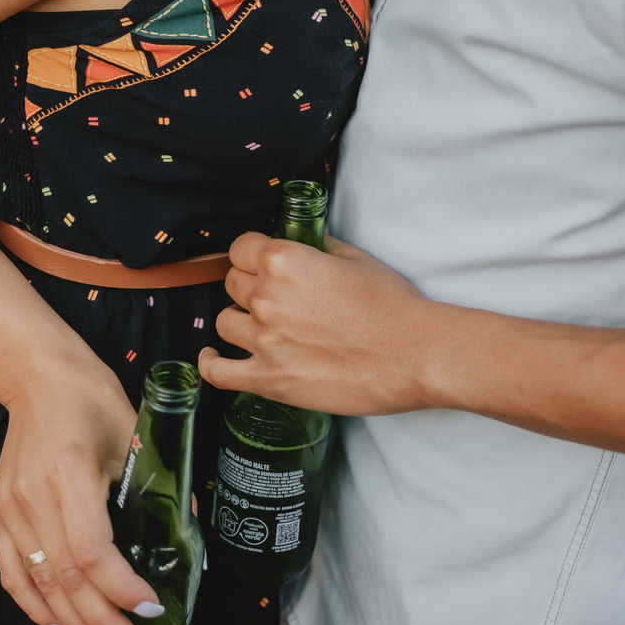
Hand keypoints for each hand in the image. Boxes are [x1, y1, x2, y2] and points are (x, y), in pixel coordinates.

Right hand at [0, 351, 161, 624]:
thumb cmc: (92, 398)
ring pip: (38, 584)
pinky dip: (34, 606)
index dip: (121, 589)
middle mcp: (32, 497)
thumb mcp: (136, 433)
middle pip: (65, 579)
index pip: (92, 552)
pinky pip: (13, 573)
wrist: (38, 375)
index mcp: (69, 474)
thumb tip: (191, 542)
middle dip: (101, 624)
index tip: (150, 607)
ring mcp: (9, 508)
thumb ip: (161, 487)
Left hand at [199, 231, 433, 414]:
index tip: (258, 262)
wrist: (413, 354)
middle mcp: (267, 297)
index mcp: (284, 261)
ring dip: (241, 321)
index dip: (251, 254)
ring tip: (261, 327)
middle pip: (232, 283)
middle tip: (273, 296)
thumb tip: (306, 245)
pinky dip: (211, 365)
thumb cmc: (391, 306)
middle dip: (248, 285)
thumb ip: (319, 249)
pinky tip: (213, 359)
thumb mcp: (356, 259)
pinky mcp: (269, 379)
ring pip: (225, 322)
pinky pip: (219, 373)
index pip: (240, 248)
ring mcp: (264, 341)